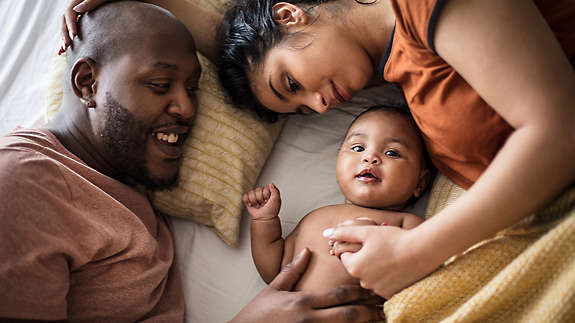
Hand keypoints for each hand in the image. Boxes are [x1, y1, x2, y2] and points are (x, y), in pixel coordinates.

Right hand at [61, 0, 110, 52]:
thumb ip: (91, 2)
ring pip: (67, 24)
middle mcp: (78, 5)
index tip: (74, 35)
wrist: (124, 0)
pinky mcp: (85, 19)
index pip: (70, 11)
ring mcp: (81, 12)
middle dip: (64, 33)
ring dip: (64, 37)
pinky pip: (74, 28)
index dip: (70, 24)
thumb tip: (76, 10)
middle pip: (65, 19)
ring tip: (62, 50)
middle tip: (66, 46)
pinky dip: (69, 37)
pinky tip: (66, 48)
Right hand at [231, 248, 384, 322]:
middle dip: (367, 310)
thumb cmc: (258, 314)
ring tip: (380, 320)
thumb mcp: (274, 289)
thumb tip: (308, 251)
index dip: (357, 292)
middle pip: (346, 314)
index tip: (371, 288)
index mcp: (302, 301)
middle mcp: (309, 318)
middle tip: (384, 306)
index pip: (336, 295)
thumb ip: (292, 271)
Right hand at [242, 183, 280, 219]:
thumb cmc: (271, 211)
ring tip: (258, 205)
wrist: (264, 219)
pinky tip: (252, 205)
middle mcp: (261, 193)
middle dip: (260, 199)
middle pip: (257, 190)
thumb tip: (271, 184)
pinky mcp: (248, 200)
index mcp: (268, 192)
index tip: (268, 201)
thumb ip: (275, 191)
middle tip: (263, 204)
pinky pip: (245, 197)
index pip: (264, 189)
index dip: (266, 196)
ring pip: (251, 193)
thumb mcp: (277, 200)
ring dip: (255, 201)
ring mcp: (254, 196)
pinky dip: (247, 201)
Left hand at [325, 225, 429, 298]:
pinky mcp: (391, 294)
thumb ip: (344, 232)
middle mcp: (363, 282)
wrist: (421, 251)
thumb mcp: (366, 231)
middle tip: (382, 248)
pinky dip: (388, 277)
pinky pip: (383, 284)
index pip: (346, 256)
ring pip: (371, 276)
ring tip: (391, 256)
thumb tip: (325, 232)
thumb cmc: (393, 239)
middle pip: (358, 267)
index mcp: (354, 266)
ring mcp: (377, 290)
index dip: (357, 247)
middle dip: (366, 258)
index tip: (371, 242)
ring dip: (377, 268)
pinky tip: (397, 267)